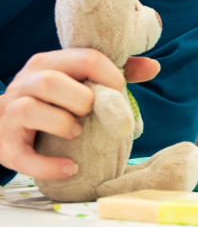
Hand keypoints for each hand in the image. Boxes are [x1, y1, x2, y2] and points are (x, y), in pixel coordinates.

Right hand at [0, 49, 157, 180]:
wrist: (3, 123)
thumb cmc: (52, 100)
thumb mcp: (77, 80)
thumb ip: (114, 72)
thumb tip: (153, 67)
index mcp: (48, 63)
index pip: (83, 58)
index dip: (109, 75)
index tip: (120, 90)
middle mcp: (25, 83)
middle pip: (50, 82)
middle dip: (81, 99)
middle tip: (92, 113)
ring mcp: (11, 114)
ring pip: (30, 110)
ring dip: (62, 124)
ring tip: (77, 133)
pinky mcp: (6, 145)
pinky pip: (22, 156)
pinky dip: (48, 164)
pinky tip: (70, 167)